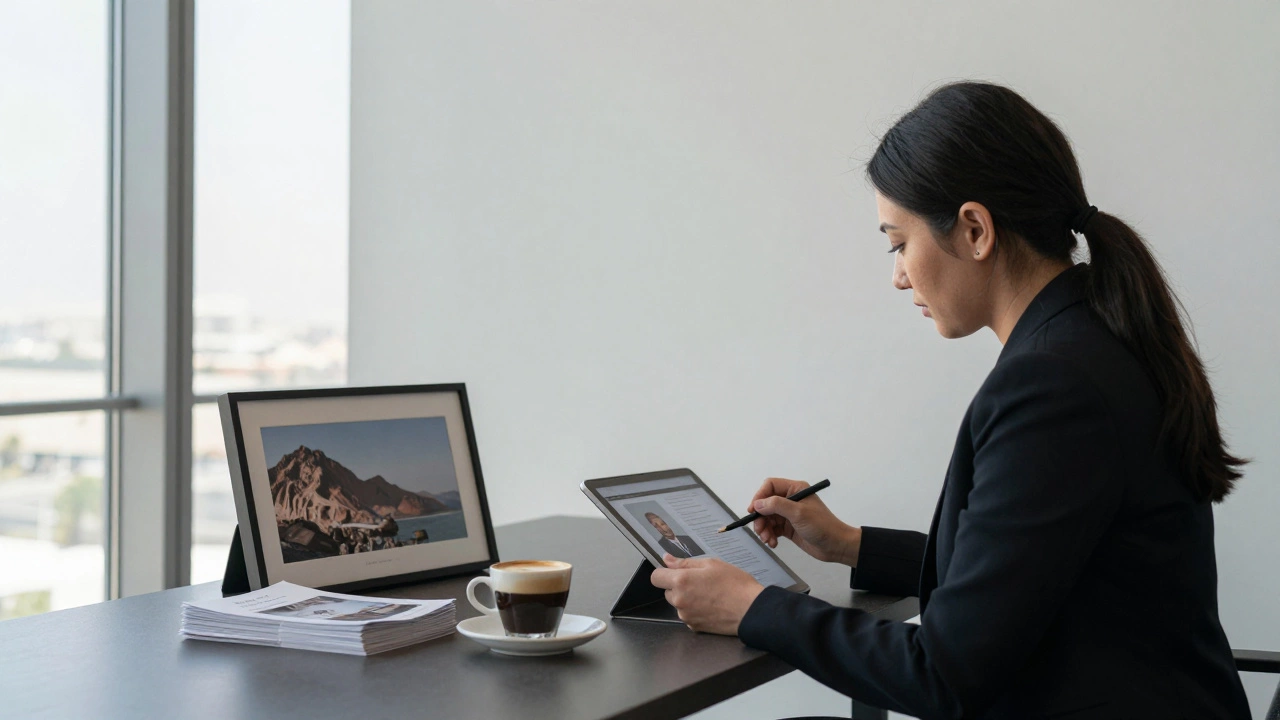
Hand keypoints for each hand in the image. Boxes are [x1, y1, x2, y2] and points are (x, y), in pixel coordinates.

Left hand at [649, 554, 764, 635]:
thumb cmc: (735, 584)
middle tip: (701, 581)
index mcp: (681, 581)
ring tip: (710, 594)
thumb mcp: (711, 564)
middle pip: (667, 591)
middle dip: (678, 586)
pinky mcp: (694, 627)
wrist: (752, 610)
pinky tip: (712, 606)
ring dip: (687, 598)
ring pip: (678, 603)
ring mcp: (686, 616)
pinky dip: (695, 610)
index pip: (656, 577)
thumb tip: (666, 559)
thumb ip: (685, 562)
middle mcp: (679, 601)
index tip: (674, 571)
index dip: (664, 572)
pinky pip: (688, 615)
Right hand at [750, 477, 861, 565]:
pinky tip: (773, 543)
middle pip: (766, 504)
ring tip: (768, 539)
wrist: (836, 546)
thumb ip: (777, 505)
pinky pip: (772, 528)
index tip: (753, 510)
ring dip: (764, 529)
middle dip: (761, 518)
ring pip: (767, 518)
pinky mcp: (788, 527)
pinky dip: (769, 535)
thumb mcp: (799, 513)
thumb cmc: (823, 526)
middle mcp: (790, 500)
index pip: (770, 486)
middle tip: (760, 530)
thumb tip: (758, 504)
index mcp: (795, 489)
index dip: (759, 497)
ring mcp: (789, 514)